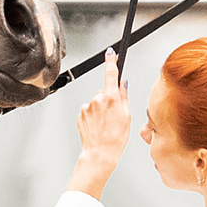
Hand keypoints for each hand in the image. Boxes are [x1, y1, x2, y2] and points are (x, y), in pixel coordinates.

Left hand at [69, 53, 129, 198]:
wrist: (100, 153)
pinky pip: (89, 111)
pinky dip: (94, 116)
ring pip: (96, 102)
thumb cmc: (116, 138)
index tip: (110, 53)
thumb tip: (123, 84)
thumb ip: (124, 97)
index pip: (110, 74)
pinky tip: (98, 126)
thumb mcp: (127, 116)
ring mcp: (86, 107)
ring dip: (101, 109)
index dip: (111, 61)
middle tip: (115, 115)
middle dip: (109, 98)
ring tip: (106, 124)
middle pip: (104, 91)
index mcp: (110, 97)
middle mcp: (96, 99)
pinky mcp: (80, 115)